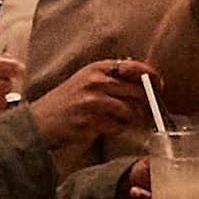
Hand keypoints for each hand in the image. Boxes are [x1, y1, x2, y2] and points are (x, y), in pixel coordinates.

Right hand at [28, 57, 158, 151]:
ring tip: (122, 123)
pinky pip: (118, 127)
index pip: (136, 68)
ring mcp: (92, 100)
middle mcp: (96, 80)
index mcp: (98, 67)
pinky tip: (108, 129)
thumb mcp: (88, 81)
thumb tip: (149, 84)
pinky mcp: (89, 120)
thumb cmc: (68, 103)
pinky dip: (119, 130)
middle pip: (139, 91)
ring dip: (132, 120)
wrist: (39, 122)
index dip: (153, 79)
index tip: (159, 89)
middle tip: (143, 114)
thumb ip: (114, 80)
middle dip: (146, 105)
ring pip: (131, 110)